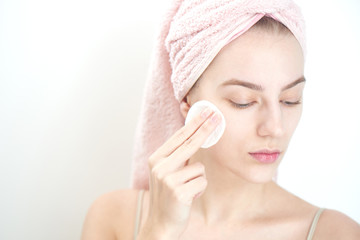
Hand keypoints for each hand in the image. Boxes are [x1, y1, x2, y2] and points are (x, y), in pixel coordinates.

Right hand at [138, 107, 221, 238]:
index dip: (195, 124)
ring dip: (198, 179)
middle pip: (189, 143)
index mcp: (156, 159)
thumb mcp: (167, 172)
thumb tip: (197, 135)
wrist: (160, 223)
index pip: (179, 137)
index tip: (206, 112)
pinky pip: (201, 182)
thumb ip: (178, 156)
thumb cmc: (168, 195)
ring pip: (199, 167)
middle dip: (205, 129)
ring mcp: (168, 179)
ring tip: (187, 189)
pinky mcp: (178, 192)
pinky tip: (188, 197)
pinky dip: (199, 190)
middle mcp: (160, 166)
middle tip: (217, 116)